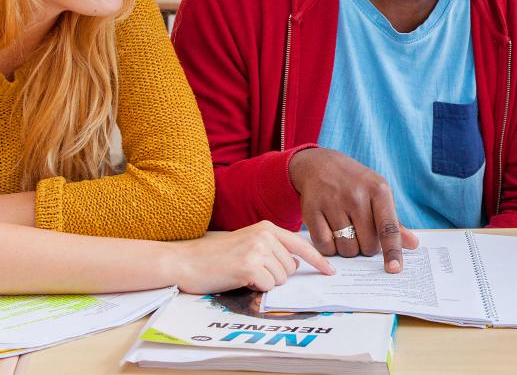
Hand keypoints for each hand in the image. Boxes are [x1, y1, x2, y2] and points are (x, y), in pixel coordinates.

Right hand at [167, 220, 333, 292]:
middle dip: (275, 275)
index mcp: (266, 227)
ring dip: (265, 283)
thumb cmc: (216, 256)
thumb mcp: (247, 243)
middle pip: (291, 267)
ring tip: (243, 274)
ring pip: (280, 279)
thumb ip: (272, 249)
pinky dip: (256, 289)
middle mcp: (265, 236)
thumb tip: (295, 266)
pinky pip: (268, 287)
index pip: (301, 245)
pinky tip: (239, 280)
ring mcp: (258, 250)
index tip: (331, 271)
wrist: (186, 261)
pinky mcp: (250, 267)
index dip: (318, 260)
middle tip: (251, 271)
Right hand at [289, 147, 419, 271]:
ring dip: (348, 249)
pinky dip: (329, 247)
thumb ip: (393, 222)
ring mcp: (333, 202)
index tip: (394, 269)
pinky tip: (331, 233)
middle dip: (366, 247)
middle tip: (360, 233)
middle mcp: (356, 196)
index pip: (389, 228)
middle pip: (367, 245)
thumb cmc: (354, 183)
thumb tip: (413, 244)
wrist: (319, 164)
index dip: (392, 251)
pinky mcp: (312, 210)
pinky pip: (325, 245)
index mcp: (378, 190)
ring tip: (346, 232)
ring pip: (346, 248)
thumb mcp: (377, 193)